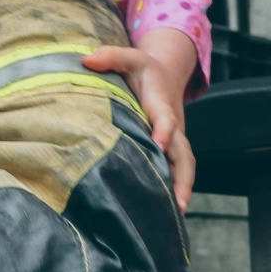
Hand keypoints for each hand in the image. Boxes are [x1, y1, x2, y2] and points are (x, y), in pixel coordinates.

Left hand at [83, 28, 198, 211]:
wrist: (165, 75)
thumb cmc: (143, 69)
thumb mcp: (129, 56)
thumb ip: (111, 56)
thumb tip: (86, 60)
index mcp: (161, 104)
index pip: (165, 119)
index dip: (164, 131)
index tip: (159, 144)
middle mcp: (172, 126)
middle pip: (184, 153)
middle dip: (183, 177)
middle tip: (179, 202)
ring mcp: (174, 141)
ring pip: (183, 167)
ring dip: (181, 190)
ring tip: (175, 215)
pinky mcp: (169, 151)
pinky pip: (174, 171)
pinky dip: (173, 190)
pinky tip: (164, 212)